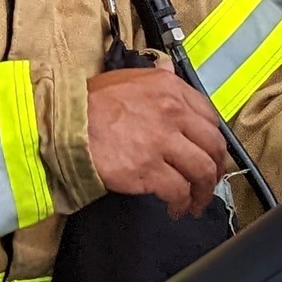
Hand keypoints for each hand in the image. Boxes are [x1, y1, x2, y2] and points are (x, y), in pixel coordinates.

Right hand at [86, 67, 227, 217]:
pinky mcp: (149, 169)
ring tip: (195, 202)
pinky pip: (178, 190)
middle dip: (216, 169)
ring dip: (203, 191)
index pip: (210, 117)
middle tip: (209, 182)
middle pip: (213, 146)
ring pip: (201, 171)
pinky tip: (175, 209)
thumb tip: (172, 72)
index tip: (210, 153)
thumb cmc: (91, 102)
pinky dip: (181, 203)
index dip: (213, 140)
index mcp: (171, 89)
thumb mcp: (129, 78)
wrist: (66, 124)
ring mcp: (162, 142)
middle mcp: (173, 113)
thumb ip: (157, 79)